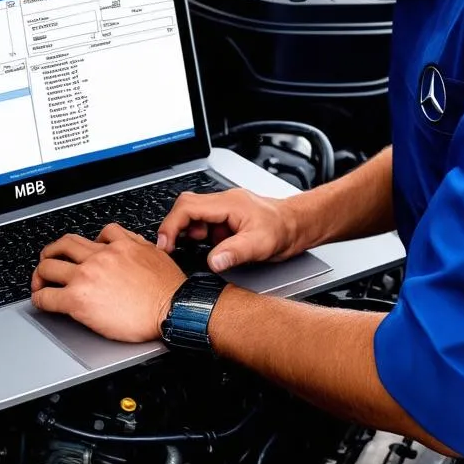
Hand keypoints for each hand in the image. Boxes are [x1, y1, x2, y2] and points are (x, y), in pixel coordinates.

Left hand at [31, 224, 185, 342]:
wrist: (170, 309)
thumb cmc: (169, 290)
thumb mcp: (157, 254)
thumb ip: (140, 245)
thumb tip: (133, 243)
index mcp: (119, 246)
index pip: (96, 235)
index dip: (87, 244)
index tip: (83, 253)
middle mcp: (99, 257)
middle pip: (64, 244)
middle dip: (53, 251)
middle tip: (50, 260)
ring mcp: (86, 276)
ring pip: (49, 265)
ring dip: (41, 272)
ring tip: (40, 280)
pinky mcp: (78, 299)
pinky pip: (47, 296)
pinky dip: (39, 298)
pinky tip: (41, 301)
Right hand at [156, 188, 302, 271]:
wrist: (298, 225)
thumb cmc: (284, 230)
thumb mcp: (261, 245)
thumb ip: (235, 253)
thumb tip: (213, 261)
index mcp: (228, 203)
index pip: (188, 207)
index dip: (171, 225)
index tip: (165, 244)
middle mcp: (224, 202)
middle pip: (185, 208)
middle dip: (176, 229)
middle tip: (173, 250)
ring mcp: (224, 209)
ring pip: (193, 216)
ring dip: (189, 234)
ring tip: (199, 249)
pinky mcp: (226, 218)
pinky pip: (203, 223)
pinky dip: (199, 237)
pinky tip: (210, 248)